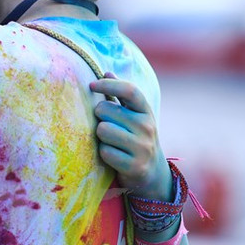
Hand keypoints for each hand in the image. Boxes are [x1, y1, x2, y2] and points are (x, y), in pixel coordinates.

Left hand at [89, 73, 171, 200]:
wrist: (152, 172)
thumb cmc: (135, 137)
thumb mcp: (133, 115)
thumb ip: (119, 95)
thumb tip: (106, 72)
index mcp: (145, 111)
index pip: (129, 90)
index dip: (108, 84)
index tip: (92, 84)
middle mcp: (147, 127)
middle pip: (105, 110)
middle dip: (99, 117)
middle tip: (108, 126)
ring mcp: (143, 147)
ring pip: (102, 130)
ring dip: (101, 137)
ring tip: (111, 142)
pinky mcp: (135, 166)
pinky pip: (105, 152)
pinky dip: (104, 154)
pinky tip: (114, 156)